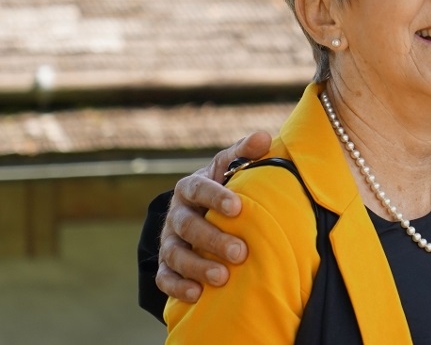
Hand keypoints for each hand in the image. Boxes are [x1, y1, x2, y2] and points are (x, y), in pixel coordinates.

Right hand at [155, 131, 271, 301]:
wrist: (198, 210)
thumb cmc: (223, 185)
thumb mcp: (230, 166)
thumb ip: (245, 152)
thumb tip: (263, 137)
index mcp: (190, 187)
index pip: (199, 189)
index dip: (216, 197)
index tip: (238, 207)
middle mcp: (176, 214)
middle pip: (187, 227)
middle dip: (212, 239)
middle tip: (240, 252)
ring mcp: (168, 241)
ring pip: (175, 255)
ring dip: (197, 267)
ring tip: (222, 277)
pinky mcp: (165, 264)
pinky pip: (165, 278)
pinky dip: (178, 287)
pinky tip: (197, 294)